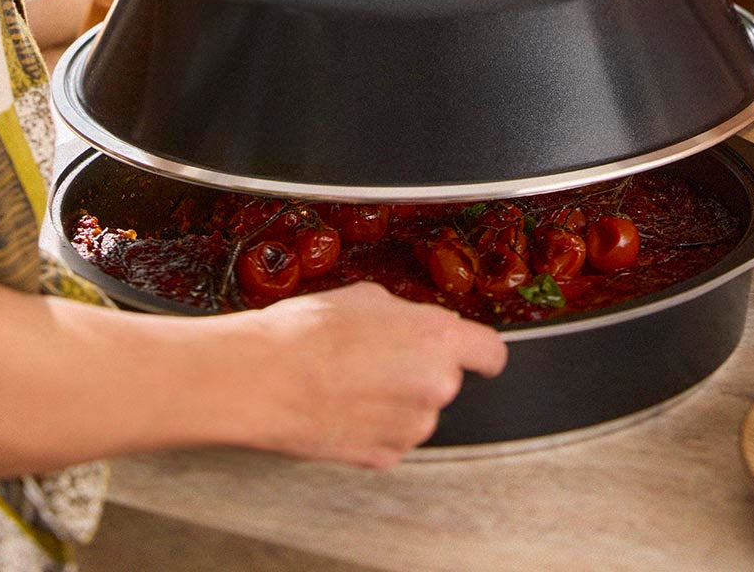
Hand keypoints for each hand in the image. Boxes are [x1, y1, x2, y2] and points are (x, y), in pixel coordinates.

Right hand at [218, 282, 506, 467]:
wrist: (262, 378)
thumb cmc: (306, 333)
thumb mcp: (366, 297)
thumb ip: (406, 316)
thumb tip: (412, 325)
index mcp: (438, 340)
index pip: (491, 353)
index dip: (480, 354)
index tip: (478, 357)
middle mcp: (436, 387)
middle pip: (445, 379)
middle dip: (419, 369)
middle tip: (377, 355)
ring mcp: (411, 427)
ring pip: (416, 409)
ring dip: (395, 398)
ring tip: (350, 379)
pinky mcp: (384, 456)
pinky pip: (390, 435)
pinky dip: (373, 424)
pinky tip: (342, 404)